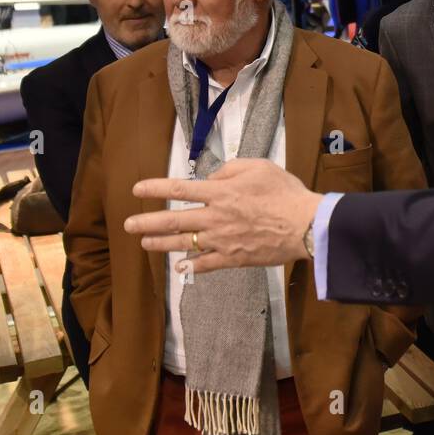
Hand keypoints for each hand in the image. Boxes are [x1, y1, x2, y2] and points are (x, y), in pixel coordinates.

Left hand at [126, 159, 322, 274]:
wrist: (305, 225)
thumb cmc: (285, 192)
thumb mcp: (259, 166)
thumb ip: (230, 169)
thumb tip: (212, 179)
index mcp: (220, 192)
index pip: (179, 189)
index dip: (155, 188)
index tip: (137, 190)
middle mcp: (214, 217)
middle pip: (173, 220)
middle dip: (147, 223)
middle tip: (128, 225)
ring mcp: (221, 240)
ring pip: (183, 244)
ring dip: (160, 244)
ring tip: (144, 244)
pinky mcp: (233, 258)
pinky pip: (206, 264)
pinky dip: (191, 267)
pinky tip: (179, 268)